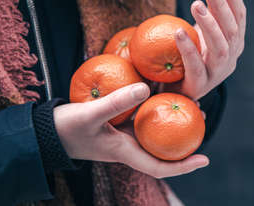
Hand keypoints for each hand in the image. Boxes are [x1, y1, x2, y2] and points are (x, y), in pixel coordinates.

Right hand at [53, 83, 208, 177]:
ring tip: (189, 98)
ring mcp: (125, 133)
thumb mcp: (90, 114)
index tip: (205, 160)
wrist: (49, 129)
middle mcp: (130, 145)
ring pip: (154, 127)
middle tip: (202, 115)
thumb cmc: (67, 128)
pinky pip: (142, 113)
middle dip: (184, 136)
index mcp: (126, 152)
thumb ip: (116, 102)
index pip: (160, 166)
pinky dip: (153, 102)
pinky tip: (159, 85)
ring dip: (171, 114)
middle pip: (163, 146)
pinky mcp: (119, 121)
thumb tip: (146, 87)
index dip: (184, 166)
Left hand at [164, 0, 245, 99]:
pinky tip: (178, 32)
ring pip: (220, 47)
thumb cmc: (193, 55)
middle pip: (232, 28)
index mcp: (235, 43)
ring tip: (196, 5)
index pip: (239, 15)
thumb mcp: (206, 29)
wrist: (179, 90)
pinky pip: (195, 66)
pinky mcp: (200, 85)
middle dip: (221, 4)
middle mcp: (231, 57)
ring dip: (209, 24)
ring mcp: (217, 73)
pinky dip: (188, 48)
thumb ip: (216, 7)